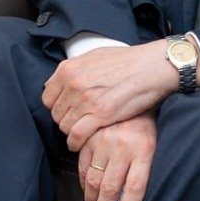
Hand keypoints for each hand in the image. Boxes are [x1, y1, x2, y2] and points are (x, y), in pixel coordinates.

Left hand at [42, 42, 179, 151]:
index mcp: (69, 69)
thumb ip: (75, 68)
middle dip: (64, 119)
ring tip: (80, 131)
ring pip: (64, 125)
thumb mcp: (93, 56)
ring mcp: (86, 100)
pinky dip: (74, 142)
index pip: (48, 96)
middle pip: (55, 112)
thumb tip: (62, 79)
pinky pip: (76, 134)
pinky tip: (78, 144)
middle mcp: (73, 84)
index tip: (64, 109)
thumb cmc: (127, 60)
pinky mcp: (100, 115)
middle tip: (75, 121)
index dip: (56, 105)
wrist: (151, 66)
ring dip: (70, 131)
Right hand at [78, 114, 154, 200]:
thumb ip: (144, 168)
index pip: (135, 187)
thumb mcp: (153, 144)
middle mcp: (122, 148)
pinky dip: (84, 183)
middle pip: (111, 188)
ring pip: (94, 179)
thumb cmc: (146, 124)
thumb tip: (131, 200)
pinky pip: (83, 166)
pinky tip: (87, 192)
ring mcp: (103, 142)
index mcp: (144, 150)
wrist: (132, 90)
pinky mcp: (89, 138)